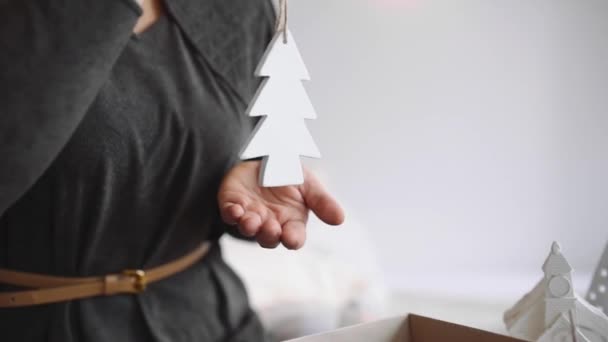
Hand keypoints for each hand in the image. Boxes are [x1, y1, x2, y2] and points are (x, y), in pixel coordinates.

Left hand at [218, 160, 344, 249]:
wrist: (265, 158)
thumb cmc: (290, 176)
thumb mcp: (309, 185)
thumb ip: (322, 201)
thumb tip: (340, 219)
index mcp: (291, 221)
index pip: (294, 237)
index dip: (292, 239)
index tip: (291, 238)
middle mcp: (271, 223)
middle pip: (269, 238)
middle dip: (269, 235)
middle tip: (271, 227)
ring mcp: (251, 216)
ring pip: (248, 229)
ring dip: (249, 227)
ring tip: (252, 221)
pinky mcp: (233, 205)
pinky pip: (230, 214)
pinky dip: (232, 214)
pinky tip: (235, 209)